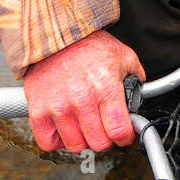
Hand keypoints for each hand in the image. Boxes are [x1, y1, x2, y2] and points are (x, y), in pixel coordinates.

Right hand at [22, 29, 144, 152]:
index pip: (119, 131)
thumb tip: (141, 96)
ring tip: (85, 125)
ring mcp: (58, 108)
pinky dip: (58, 141)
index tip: (124, 134)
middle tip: (104, 127)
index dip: (125, 137)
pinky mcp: (38, 111)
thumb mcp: (123, 56)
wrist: (54, 34)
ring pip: (76, 146)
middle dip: (106, 138)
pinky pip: (48, 143)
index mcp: (105, 88)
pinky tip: (65, 128)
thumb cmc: (88, 44)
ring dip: (83, 139)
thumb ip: (136, 78)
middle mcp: (81, 100)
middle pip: (99, 143)